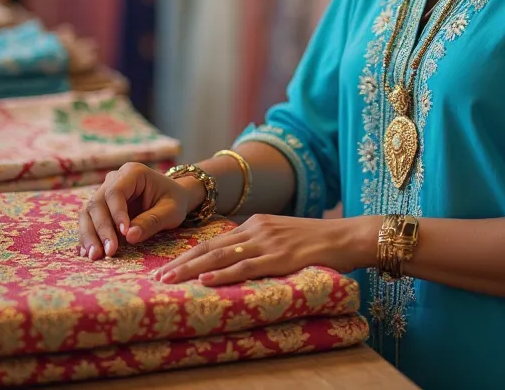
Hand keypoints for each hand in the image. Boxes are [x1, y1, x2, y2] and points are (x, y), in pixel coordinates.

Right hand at [78, 162, 199, 259]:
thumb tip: (130, 236)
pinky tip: (89, 253)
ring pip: (88, 212)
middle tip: (109, 251)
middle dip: (101, 229)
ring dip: (90, 235)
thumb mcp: (171, 211)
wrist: (173, 198)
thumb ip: (152, 221)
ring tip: (95, 256)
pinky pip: (89, 221)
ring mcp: (105, 192)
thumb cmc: (174, 201)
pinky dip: (88, 237)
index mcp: (133, 173)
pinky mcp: (101, 207)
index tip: (123, 233)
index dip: (116, 213)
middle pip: (97, 203)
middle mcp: (115, 179)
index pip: (116, 192)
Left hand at [152, 214, 379, 286]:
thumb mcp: (284, 236)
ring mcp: (269, 242)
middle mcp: (258, 228)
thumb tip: (238, 261)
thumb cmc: (318, 241)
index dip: (188, 254)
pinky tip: (206, 280)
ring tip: (170, 281)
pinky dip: (224, 274)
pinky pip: (246, 266)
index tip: (167, 268)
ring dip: (193, 269)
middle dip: (182, 262)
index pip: (214, 240)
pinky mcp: (281, 257)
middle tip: (157, 278)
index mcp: (257, 222)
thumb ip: (261, 244)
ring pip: (222, 256)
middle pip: (211, 247)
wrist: (347, 236)